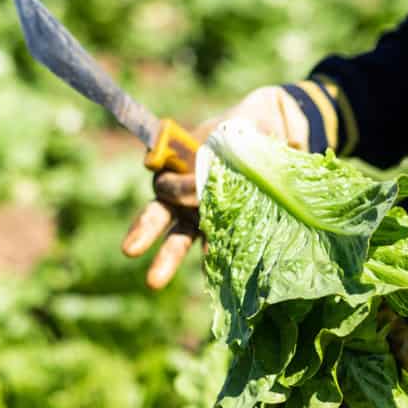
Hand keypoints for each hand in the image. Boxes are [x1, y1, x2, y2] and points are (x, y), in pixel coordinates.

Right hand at [121, 86, 310, 288]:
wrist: (278, 132)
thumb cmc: (248, 126)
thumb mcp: (234, 131)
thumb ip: (213, 147)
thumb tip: (169, 168)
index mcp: (179, 165)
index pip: (166, 180)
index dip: (173, 186)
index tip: (172, 189)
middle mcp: (184, 193)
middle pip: (159, 213)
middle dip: (144, 231)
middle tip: (129, 250)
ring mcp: (203, 214)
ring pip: (180, 237)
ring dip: (168, 258)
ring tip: (153, 281)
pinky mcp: (226, 229)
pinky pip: (216, 248)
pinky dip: (214, 262)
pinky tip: (215, 277)